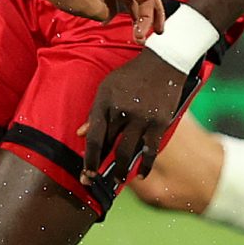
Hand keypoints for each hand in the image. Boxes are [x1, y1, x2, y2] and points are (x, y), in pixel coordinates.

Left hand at [35, 0, 166, 41]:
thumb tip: (109, 15)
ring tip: (140, 30)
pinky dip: (120, 7)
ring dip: (137, 12)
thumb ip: (108, 14)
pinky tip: (114, 20)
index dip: (148, 19)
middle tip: (159, 31)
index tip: (141, 36)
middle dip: (153, 13)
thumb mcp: (92, 8)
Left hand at [82, 50, 190, 180]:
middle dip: (99, 167)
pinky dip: (146, 165)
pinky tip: (140, 174)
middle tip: (91, 182)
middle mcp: (122, 111)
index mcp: (105, 102)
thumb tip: (80, 134)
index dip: (89, 157)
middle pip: (108, 146)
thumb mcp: (107, 88)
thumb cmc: (131, 76)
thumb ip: (95, 112)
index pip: (94, 136)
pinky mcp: (160, 122)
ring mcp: (142, 118)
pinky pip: (151, 150)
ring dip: (121, 170)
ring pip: (128, 152)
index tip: (85, 172)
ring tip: (117, 181)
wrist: (163, 62)